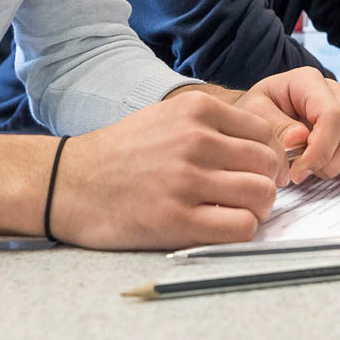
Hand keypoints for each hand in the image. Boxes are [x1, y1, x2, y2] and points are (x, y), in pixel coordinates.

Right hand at [48, 91, 283, 249]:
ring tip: (236, 212)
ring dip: (257, 209)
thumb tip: (264, 149)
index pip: (264, 132)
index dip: (268, 157)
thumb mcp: (167, 117)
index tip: (258, 172)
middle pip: (267, 164)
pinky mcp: (178, 220)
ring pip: (261, 195)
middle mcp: (195, 139)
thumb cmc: (122, 153)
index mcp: (196, 109)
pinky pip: (241, 227)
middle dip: (266, 183)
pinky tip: (220, 227)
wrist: (71, 182)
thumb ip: (212, 125)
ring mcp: (186, 179)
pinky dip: (241, 230)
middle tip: (250, 195)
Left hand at [233, 67, 339, 182]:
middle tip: (305, 172)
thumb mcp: (252, 118)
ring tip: (322, 168)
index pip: (332, 116)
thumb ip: (274, 128)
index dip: (320, 151)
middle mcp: (335, 91)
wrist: (259, 118)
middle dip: (333, 161)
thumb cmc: (256, 115)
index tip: (298, 172)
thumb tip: (300, 138)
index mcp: (307, 82)